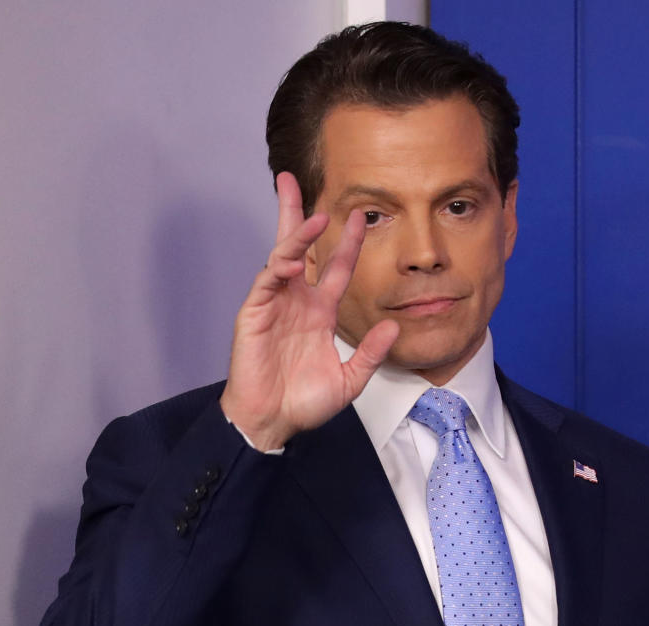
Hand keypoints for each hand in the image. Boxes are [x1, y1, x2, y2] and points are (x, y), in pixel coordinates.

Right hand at [219, 172, 398, 449]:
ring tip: (315, 215)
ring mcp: (274, 305)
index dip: (348, 242)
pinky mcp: (254, 315)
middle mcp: (297, 301)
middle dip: (298, 214)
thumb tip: (394, 327)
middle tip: (296, 181)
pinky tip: (291, 259)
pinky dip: (277, 268)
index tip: (361, 216)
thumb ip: (370, 353)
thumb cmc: (304, 402)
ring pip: (282, 258)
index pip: (335, 267)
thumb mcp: (349, 379)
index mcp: (319, 312)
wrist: (272, 422)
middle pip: (298, 247)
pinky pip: (266, 284)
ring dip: (296, 235)